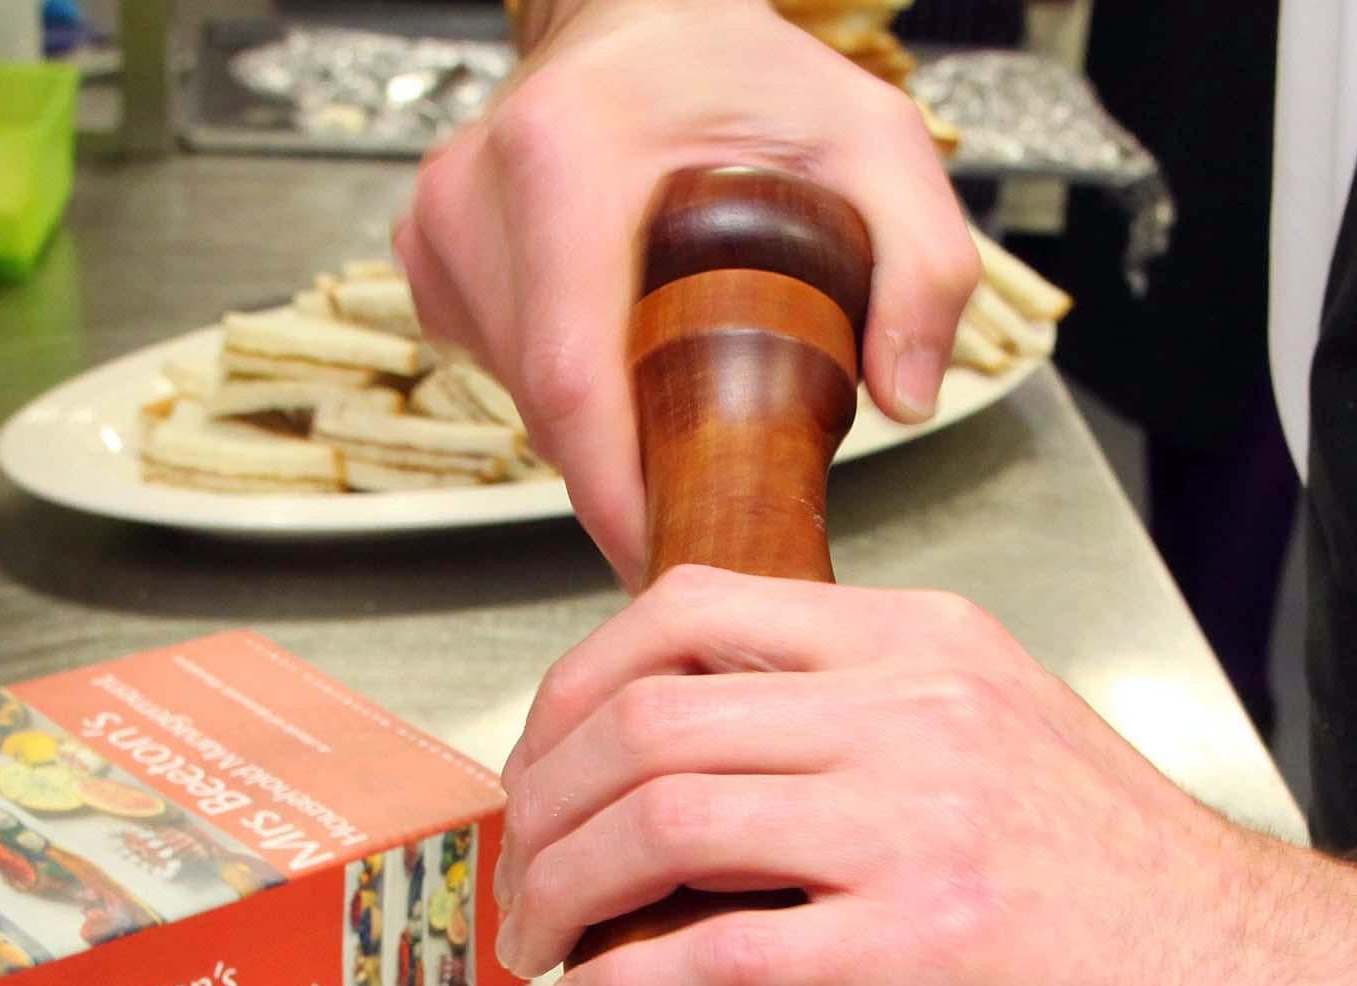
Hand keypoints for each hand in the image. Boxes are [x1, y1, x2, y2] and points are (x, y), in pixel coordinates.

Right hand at [396, 0, 976, 584]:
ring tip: (682, 383)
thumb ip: (925, 263)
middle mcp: (480, 190)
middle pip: (550, 408)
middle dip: (632, 470)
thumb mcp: (875, 142)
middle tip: (718, 486)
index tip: (671, 560)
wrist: (645, 21)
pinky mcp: (431, 259)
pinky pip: (502, 371)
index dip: (619, 495)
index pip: (575, 380)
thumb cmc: (747, 77)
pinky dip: (569, 389)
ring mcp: (444, 228)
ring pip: (523, 400)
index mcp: (568, 154)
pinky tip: (625, 338)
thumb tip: (905, 395)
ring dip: (605, 429)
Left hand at [493, 568, 1322, 985]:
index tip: (542, 767)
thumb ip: (883, 727)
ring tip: (541, 951)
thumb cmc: (1147, 900)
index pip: (691, 609)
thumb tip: (736, 777)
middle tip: (519, 881)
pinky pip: (721, 954)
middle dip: (543, 807)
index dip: (575, 690)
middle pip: (647, 715)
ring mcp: (922, 822)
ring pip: (662, 819)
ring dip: (563, 894)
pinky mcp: (932, 945)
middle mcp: (916, 708)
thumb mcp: (1010, 743)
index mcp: (929, 644)